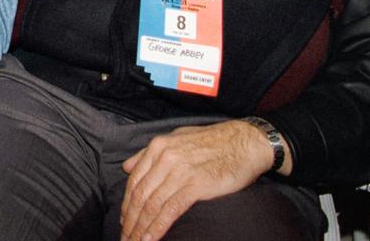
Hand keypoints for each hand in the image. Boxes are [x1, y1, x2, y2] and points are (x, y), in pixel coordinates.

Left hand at [118, 119, 282, 240]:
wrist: (244, 142)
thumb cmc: (212, 142)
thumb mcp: (176, 138)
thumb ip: (149, 153)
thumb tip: (127, 166)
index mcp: (158, 147)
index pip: (134, 181)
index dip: (126, 205)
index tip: (124, 222)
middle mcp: (165, 158)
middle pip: (140, 196)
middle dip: (130, 221)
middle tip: (125, 238)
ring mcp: (180, 171)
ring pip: (152, 205)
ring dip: (141, 228)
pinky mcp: (196, 185)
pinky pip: (170, 210)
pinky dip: (157, 227)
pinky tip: (150, 239)